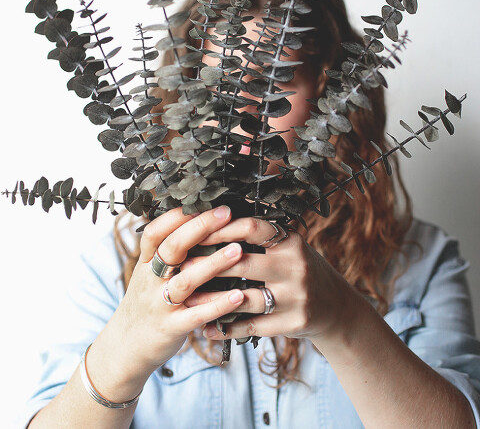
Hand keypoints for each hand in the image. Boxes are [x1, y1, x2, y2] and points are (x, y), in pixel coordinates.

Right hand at [87, 205, 245, 399]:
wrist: (124, 349)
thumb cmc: (145, 303)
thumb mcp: (147, 274)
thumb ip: (165, 252)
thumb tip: (193, 219)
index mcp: (145, 263)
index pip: (155, 232)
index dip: (176, 216)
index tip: (202, 201)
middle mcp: (150, 281)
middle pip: (172, 249)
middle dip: (199, 228)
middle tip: (226, 213)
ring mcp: (160, 305)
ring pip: (186, 281)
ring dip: (213, 264)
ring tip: (238, 250)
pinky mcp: (172, 328)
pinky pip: (197, 315)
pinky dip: (218, 305)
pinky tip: (239, 295)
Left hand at [184, 216, 356, 344]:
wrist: (336, 307)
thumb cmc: (300, 269)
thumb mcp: (290, 246)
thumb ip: (261, 235)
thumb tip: (217, 217)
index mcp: (291, 242)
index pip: (252, 227)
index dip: (221, 228)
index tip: (195, 231)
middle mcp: (295, 267)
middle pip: (243, 262)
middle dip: (208, 263)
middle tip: (182, 264)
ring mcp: (295, 297)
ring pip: (243, 297)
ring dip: (211, 299)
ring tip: (186, 298)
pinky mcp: (292, 323)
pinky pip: (252, 326)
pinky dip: (227, 328)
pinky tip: (208, 328)